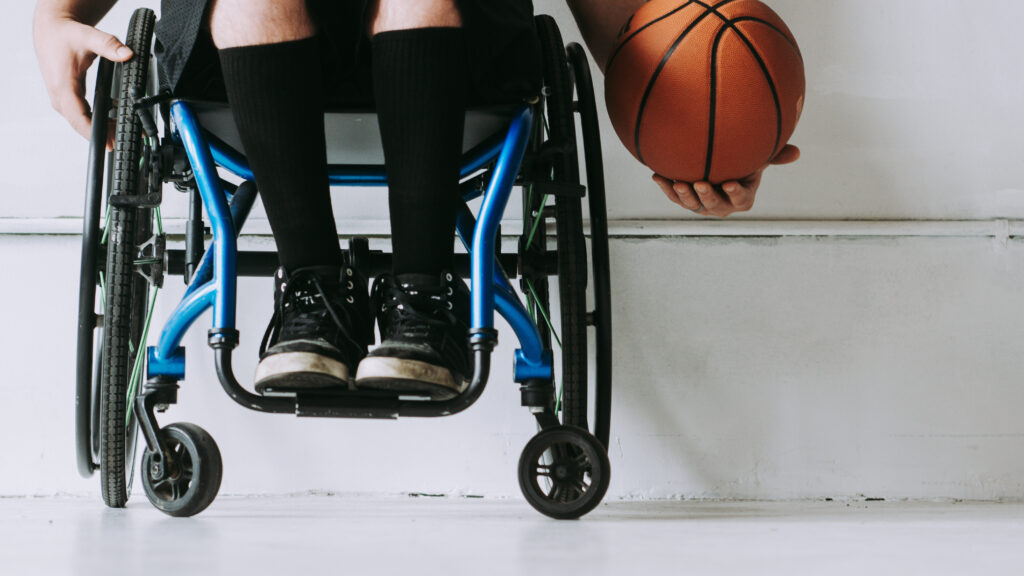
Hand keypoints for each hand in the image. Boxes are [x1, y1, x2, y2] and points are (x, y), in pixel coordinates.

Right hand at [33, 10, 133, 148]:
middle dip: (105, 133)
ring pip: (84, 121)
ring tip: (128, 128)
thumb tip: (127, 54)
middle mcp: (60, 97)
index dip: (94, 133)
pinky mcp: (68, 97)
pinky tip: (118, 115)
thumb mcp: (88, 37)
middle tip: (129, 137)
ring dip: (105, 126)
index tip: (109, 144)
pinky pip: (84, 114)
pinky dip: (101, 116)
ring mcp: (63, 99)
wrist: (50, 30)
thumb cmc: (64, 35)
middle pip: (82, 124)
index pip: (78, 118)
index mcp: (63, 87)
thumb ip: (109, 45)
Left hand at [652, 145, 800, 217]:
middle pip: (715, 205)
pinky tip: (657, 175)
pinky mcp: (684, 199)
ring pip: (692, 204)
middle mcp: (722, 205)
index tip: (729, 182)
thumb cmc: (743, 161)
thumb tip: (797, 152)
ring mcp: (702, 205)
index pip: (740, 199)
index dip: (735, 193)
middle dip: (707, 196)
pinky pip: (674, 196)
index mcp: (742, 197)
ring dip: (684, 195)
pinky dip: (666, 187)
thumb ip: (774, 156)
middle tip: (701, 183)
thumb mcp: (758, 158)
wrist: (718, 164)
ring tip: (679, 182)